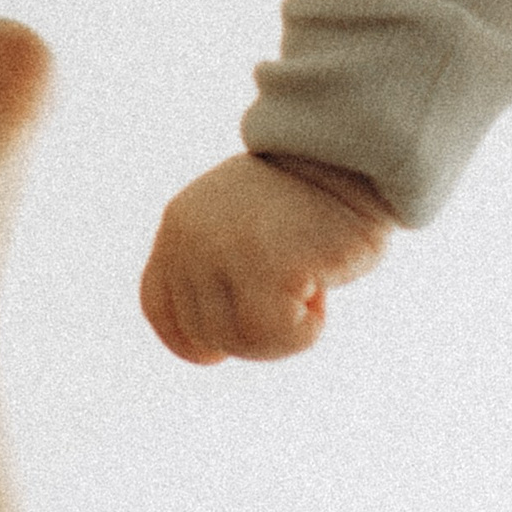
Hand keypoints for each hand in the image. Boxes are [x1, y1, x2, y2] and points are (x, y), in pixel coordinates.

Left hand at [140, 150, 395, 363]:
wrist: (353, 157)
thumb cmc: (309, 201)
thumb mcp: (242, 224)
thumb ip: (216, 266)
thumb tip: (209, 346)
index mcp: (179, 224)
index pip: (159, 305)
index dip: (188, 340)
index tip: (220, 354)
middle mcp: (191, 236)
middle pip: (204, 332)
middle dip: (254, 333)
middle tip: (296, 291)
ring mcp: (224, 249)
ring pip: (238, 341)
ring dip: (284, 332)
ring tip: (309, 284)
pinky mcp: (266, 262)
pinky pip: (276, 336)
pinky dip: (304, 332)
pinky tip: (322, 292)